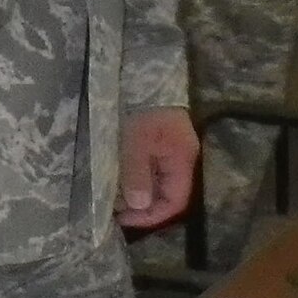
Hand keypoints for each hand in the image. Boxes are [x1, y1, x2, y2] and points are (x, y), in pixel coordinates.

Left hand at [117, 106, 199, 229]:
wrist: (146, 78)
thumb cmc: (142, 111)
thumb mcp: (135, 143)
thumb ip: (137, 175)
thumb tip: (139, 206)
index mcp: (182, 160)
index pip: (175, 202)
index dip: (151, 216)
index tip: (124, 218)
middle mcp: (182, 160)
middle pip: (168, 196)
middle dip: (143, 208)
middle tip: (115, 209)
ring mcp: (173, 153)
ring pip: (160, 185)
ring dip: (139, 195)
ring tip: (115, 198)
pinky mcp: (162, 146)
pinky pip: (153, 172)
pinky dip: (138, 181)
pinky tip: (121, 181)